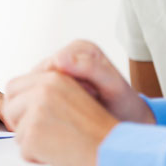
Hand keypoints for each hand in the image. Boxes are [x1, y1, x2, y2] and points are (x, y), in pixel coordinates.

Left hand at [4, 69, 118, 165]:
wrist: (113, 150)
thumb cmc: (96, 129)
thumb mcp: (73, 96)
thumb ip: (46, 92)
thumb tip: (16, 101)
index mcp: (53, 78)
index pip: (14, 86)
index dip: (18, 105)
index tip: (27, 117)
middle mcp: (43, 90)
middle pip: (9, 107)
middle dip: (19, 122)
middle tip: (40, 135)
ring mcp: (37, 111)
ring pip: (16, 131)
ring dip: (32, 142)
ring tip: (58, 143)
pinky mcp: (34, 134)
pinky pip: (23, 150)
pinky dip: (38, 157)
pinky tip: (60, 154)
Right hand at [37, 40, 153, 123]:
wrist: (128, 118)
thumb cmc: (124, 103)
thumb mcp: (111, 85)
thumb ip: (89, 68)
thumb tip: (59, 59)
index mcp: (80, 48)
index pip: (49, 66)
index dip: (57, 88)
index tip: (81, 99)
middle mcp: (68, 55)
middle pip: (39, 76)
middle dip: (51, 96)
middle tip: (76, 108)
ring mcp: (60, 70)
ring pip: (36, 88)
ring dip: (49, 103)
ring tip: (73, 112)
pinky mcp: (55, 84)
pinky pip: (39, 96)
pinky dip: (48, 107)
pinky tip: (64, 116)